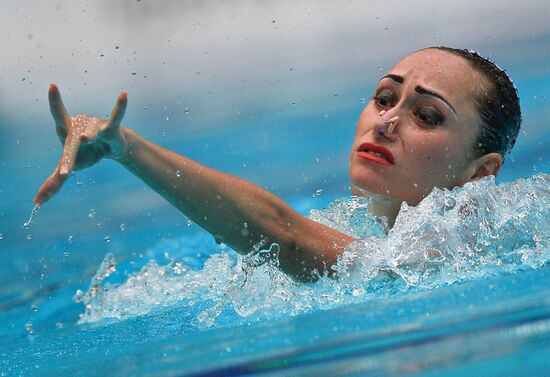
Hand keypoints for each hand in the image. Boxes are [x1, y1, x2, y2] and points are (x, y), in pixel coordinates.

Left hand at [34, 84, 128, 204]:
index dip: (56, 102)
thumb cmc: (86, 153)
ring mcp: (96, 126)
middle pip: (72, 143)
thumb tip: (36, 203)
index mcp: (67, 131)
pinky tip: (123, 94)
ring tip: (85, 139)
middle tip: (64, 173)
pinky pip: (116, 117)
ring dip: (89, 137)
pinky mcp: (112, 130)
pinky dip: (120, 107)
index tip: (54, 86)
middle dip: (68, 159)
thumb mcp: (70, 165)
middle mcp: (80, 125)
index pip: (58, 115)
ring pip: (91, 134)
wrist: (111, 149)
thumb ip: (53, 182)